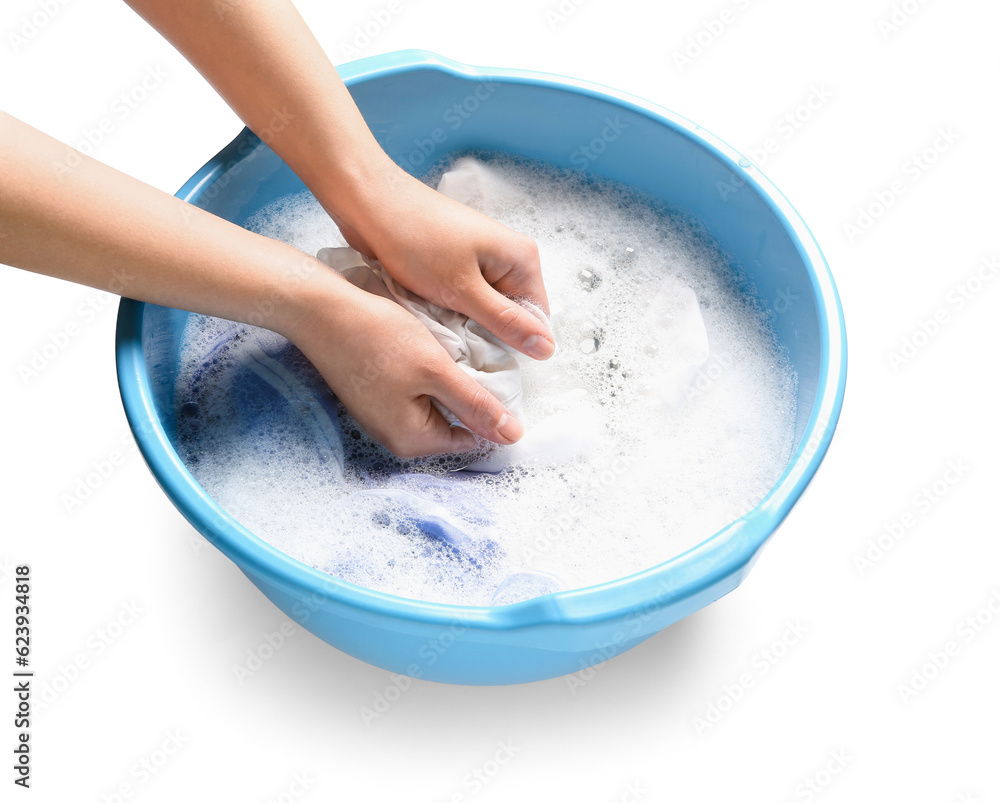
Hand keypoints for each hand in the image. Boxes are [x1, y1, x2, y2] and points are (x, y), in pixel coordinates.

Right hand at [286, 272, 524, 457]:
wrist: (320, 309)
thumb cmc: (377, 337)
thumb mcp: (437, 371)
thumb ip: (475, 405)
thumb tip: (512, 437)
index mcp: (412, 441)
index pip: (471, 438)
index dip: (489, 409)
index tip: (493, 374)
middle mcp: (395, 437)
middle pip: (452, 422)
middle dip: (465, 393)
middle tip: (466, 356)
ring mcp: (381, 417)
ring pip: (433, 404)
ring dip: (445, 380)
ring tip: (445, 350)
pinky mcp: (373, 395)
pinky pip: (413, 392)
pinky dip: (425, 373)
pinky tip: (423, 348)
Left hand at [318, 161, 556, 360]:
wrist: (368, 202)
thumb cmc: (416, 239)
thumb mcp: (464, 290)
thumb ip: (506, 322)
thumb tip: (546, 348)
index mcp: (522, 258)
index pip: (536, 318)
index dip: (514, 342)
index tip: (484, 353)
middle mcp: (508, 256)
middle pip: (511, 314)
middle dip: (486, 332)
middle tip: (456, 340)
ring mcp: (481, 258)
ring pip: (484, 308)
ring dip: (464, 322)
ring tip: (439, 323)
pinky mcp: (456, 262)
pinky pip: (463, 298)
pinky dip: (449, 309)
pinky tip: (430, 311)